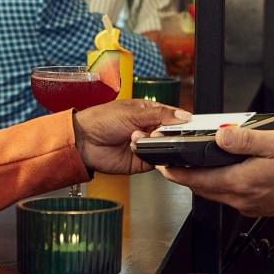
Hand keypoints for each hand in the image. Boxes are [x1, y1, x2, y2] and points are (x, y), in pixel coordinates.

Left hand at [69, 99, 188, 174]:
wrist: (83, 141)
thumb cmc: (101, 119)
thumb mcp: (133, 111)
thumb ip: (161, 114)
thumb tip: (183, 115)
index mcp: (149, 112)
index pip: (173, 116)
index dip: (182, 121)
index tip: (190, 124)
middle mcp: (149, 129)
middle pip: (172, 134)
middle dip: (168, 134)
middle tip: (158, 131)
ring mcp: (146, 146)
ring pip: (165, 148)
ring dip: (157, 145)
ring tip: (140, 139)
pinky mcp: (141, 162)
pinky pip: (156, 162)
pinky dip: (154, 158)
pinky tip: (144, 151)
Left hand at [155, 125, 273, 216]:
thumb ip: (245, 140)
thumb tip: (220, 137)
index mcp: (242, 182)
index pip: (197, 180)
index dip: (175, 172)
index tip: (161, 165)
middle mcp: (242, 199)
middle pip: (202, 189)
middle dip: (182, 177)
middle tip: (168, 164)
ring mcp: (249, 205)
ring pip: (214, 193)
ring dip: (199, 182)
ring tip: (190, 166)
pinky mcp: (257, 206)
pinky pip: (229, 196)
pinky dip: (217, 185)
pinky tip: (221, 172)